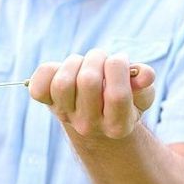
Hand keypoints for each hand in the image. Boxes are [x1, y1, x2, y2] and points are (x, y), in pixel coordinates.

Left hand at [28, 49, 155, 138]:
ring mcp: (65, 116)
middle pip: (88, 82)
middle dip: (97, 58)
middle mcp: (88, 125)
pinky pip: (38, 86)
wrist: (95, 121)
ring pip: (62, 82)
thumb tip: (144, 75)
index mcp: (118, 125)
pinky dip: (49, 70)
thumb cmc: (122, 100)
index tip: (120, 59)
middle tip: (101, 59)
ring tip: (84, 63)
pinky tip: (63, 70)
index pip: (117, 94)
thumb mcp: (141, 95)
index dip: (119, 67)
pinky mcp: (47, 105)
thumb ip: (145, 84)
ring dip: (75, 62)